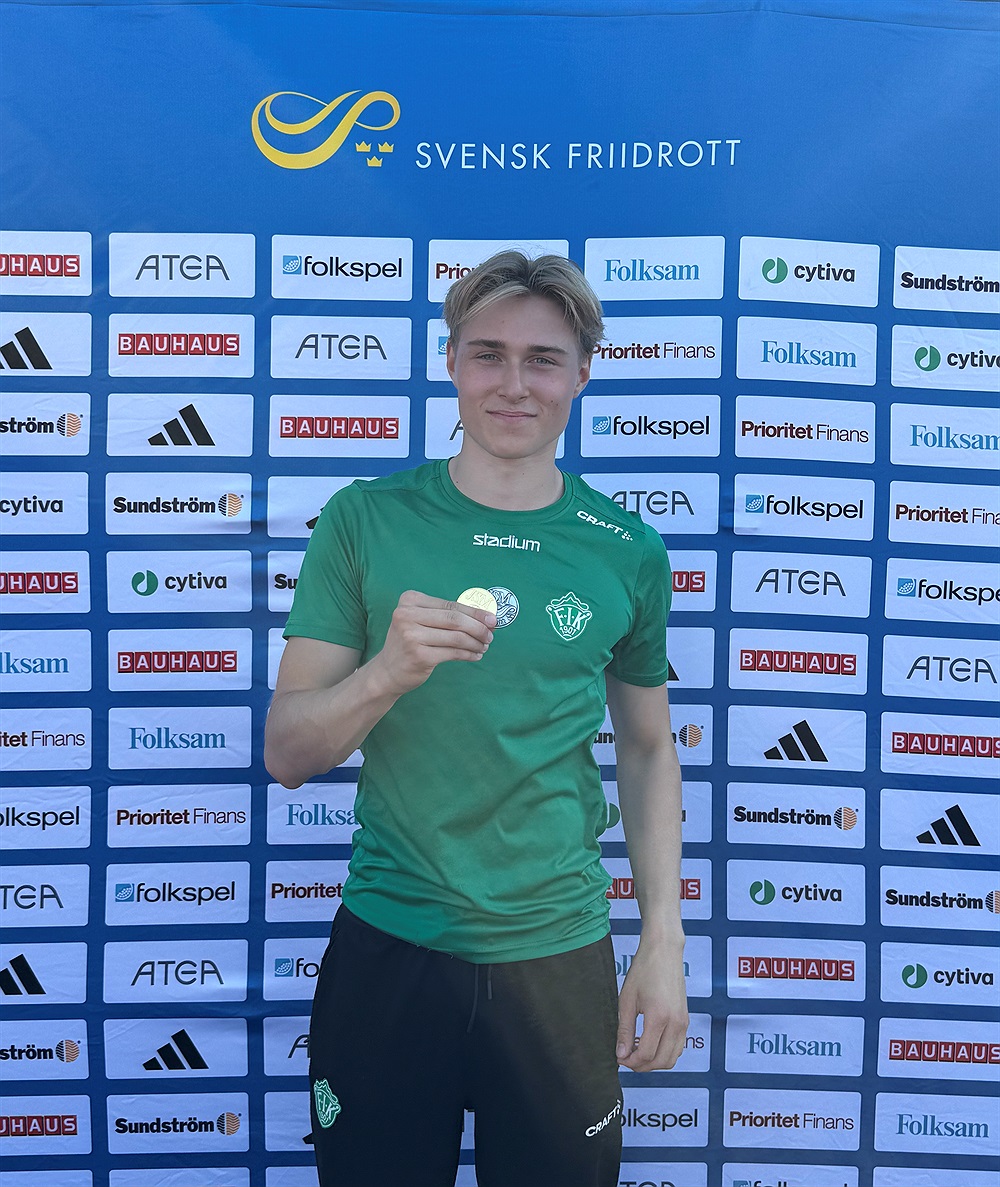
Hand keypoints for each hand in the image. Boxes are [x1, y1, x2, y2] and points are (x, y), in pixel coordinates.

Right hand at [372, 589, 496, 696]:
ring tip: (484, 646)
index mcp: (409, 600)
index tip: (492, 619)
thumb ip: (446, 615)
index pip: (450, 605)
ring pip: (456, 637)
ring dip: (475, 642)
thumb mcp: (420, 621)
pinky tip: (475, 655)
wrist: (387, 670)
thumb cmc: (410, 642)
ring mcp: (411, 636)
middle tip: (491, 634)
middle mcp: (407, 615)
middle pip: (454, 619)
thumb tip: (483, 616)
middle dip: (478, 627)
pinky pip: (453, 653)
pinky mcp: (419, 655)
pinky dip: (468, 654)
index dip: (475, 612)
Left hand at [615, 936, 688, 1070]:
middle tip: (626, 1058)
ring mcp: (684, 1022)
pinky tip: (649, 1043)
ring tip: (636, 1052)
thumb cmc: (644, 970)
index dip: (630, 1062)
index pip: (646, 1054)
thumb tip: (621, 1053)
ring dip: (654, 1062)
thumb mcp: (627, 1000)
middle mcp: (676, 1023)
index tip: (619, 1058)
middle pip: (661, 1061)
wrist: (664, 951)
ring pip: (672, 1058)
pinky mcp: (686, 1020)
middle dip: (641, 1066)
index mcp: (659, 1017)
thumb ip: (624, 1029)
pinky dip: (664, 1053)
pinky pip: (678, 1047)